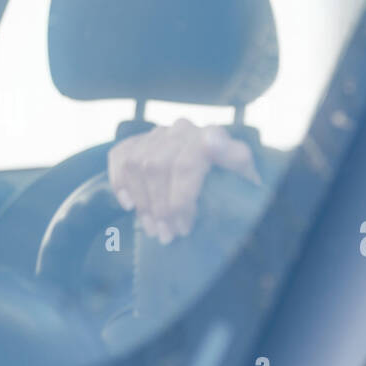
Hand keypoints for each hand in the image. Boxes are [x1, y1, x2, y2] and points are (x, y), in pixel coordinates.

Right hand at [107, 118, 260, 243]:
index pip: (188, 163)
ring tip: (155, 230)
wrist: (216, 174)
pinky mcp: (139, 141)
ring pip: (137, 165)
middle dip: (161, 208)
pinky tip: (130, 206)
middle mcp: (183, 129)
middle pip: (159, 167)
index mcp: (212, 135)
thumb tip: (212, 140)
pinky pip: (120, 157)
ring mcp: (159, 134)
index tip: (184, 226)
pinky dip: (120, 183)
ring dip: (143, 203)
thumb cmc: (233, 182)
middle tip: (169, 235)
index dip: (181, 198)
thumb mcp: (245, 177)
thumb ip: (236, 161)